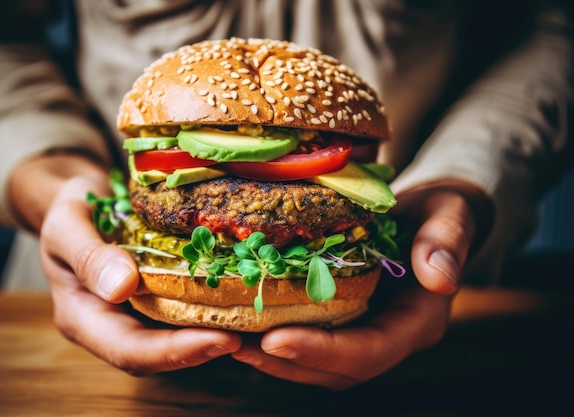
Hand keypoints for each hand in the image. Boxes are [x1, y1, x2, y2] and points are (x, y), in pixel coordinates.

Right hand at [10, 154, 240, 374]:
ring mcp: (136, 312)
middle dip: (205, 348)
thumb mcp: (67, 224)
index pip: (130, 350)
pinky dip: (214, 309)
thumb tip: (122, 286)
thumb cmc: (69, 209)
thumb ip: (87, 255)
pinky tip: (245, 298)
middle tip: (252, 336)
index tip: (221, 339)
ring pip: (176, 336)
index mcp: (83, 318)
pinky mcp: (157, 297)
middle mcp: (113, 324)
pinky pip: (185, 310)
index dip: (175, 352)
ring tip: (259, 324)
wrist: (81, 197)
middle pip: (159, 354)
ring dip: (215, 333)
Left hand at [231, 181, 490, 388]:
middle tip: (233, 344)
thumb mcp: (450, 214)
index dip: (323, 352)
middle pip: (337, 369)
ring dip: (272, 357)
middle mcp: (391, 336)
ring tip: (226, 338)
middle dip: (284, 362)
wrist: (434, 215)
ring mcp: (367, 330)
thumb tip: (441, 279)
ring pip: (318, 362)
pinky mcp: (347, 318)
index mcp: (419, 321)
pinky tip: (241, 321)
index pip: (370, 351)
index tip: (274, 341)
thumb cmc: (442, 210)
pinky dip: (275, 336)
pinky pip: (311, 337)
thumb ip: (446, 241)